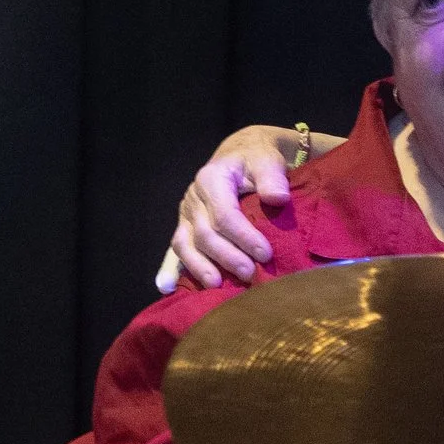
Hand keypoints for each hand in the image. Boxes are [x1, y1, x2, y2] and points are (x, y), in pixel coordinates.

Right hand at [162, 127, 301, 291]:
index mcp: (211, 179)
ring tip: (217, 285)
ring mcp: (186, 214)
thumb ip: (272, 178)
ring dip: (200, 267)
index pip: (224, 214)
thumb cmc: (257, 160)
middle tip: (250, 273)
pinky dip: (170, 269)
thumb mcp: (267, 160)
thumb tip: (277, 198)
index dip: (243, 236)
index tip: (265, 254)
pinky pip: (176, 248)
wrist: (243, 155)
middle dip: (227, 256)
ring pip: (185, 244)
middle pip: (204, 233)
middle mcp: (193, 198)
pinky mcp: (186, 227)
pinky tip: (166, 287)